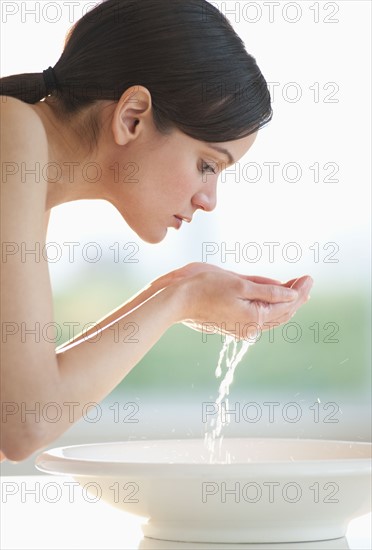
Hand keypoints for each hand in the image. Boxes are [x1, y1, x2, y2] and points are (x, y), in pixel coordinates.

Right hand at [173, 263, 312, 339]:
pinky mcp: (234, 326)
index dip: (300, 291)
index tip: (309, 277)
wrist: (178, 300)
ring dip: (286, 303)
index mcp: (254, 318)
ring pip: (273, 317)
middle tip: (307, 281)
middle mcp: (250, 329)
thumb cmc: (205, 287)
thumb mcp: (240, 284)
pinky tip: (276, 298)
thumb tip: (292, 295)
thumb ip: (269, 291)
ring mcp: (242, 329)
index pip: (287, 305)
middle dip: (297, 297)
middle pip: (283, 314)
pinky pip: (260, 318)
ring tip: (297, 289)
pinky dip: (272, 308)